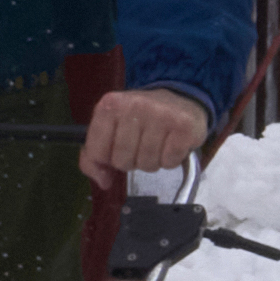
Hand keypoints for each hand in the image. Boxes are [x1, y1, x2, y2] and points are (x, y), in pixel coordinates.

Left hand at [83, 86, 216, 181]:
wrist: (179, 99)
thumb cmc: (141, 118)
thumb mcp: (111, 126)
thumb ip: (96, 154)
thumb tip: (103, 181)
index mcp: (111, 105)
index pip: (96, 152)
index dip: (106, 160)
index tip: (114, 152)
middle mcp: (135, 106)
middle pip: (122, 161)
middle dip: (131, 161)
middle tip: (140, 146)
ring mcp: (161, 115)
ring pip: (147, 164)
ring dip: (151, 162)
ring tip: (156, 144)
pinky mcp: (184, 126)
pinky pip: (169, 162)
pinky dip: (170, 161)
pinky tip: (171, 145)